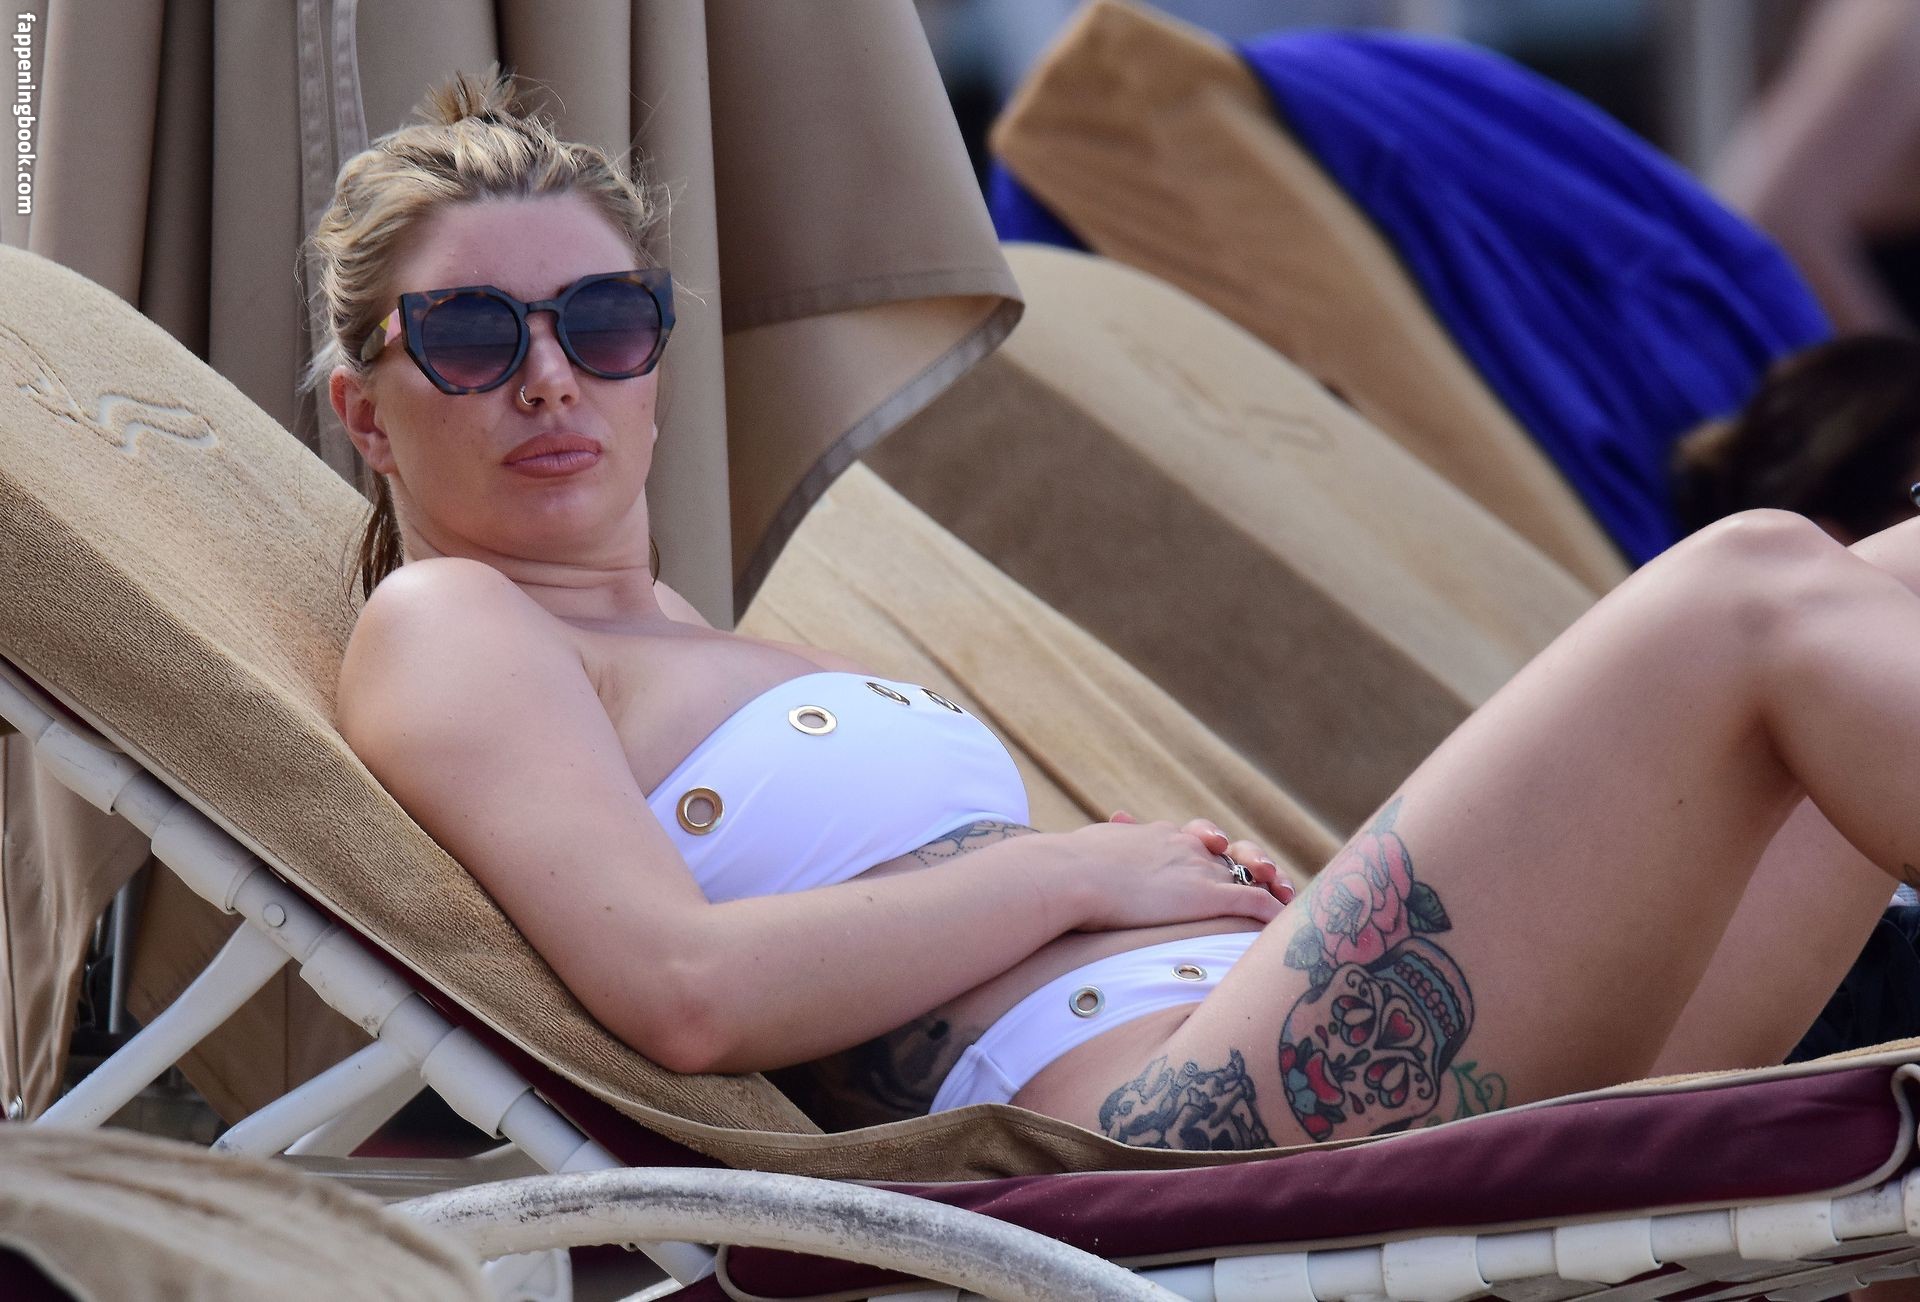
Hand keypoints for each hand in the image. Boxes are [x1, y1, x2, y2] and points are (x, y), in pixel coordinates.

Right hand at [1063, 815, 1288, 931]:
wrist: (1070, 873)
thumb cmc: (1066, 867)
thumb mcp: (1086, 852)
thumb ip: (1093, 856)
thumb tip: (1067, 863)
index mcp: (1158, 836)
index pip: (1194, 841)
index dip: (1209, 851)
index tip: (1214, 858)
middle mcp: (1185, 846)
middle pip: (1230, 852)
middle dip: (1250, 862)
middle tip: (1262, 876)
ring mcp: (1199, 869)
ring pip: (1251, 872)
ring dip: (1271, 883)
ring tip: (1282, 895)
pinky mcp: (1208, 895)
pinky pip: (1254, 901)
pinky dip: (1271, 911)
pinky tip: (1283, 922)